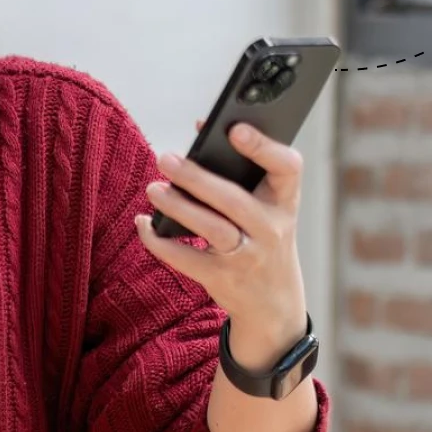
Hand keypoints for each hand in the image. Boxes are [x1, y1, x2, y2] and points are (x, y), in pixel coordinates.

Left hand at [135, 120, 309, 371]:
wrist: (274, 303)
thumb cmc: (262, 237)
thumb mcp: (266, 206)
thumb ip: (240, 171)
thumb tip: (200, 128)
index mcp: (284, 201)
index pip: (288, 168)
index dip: (264, 147)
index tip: (235, 128)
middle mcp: (271, 229)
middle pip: (234, 200)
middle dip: (197, 178)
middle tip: (165, 159)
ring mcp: (248, 257)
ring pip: (212, 229)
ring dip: (177, 207)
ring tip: (153, 189)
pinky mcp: (222, 278)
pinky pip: (186, 259)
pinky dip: (159, 241)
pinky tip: (144, 223)